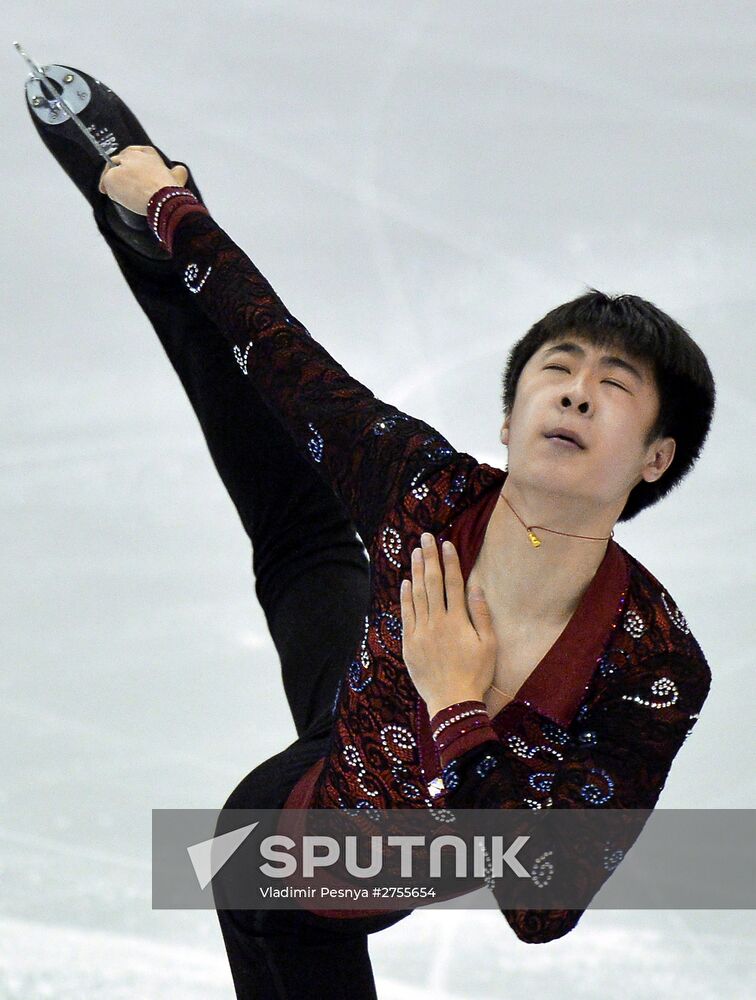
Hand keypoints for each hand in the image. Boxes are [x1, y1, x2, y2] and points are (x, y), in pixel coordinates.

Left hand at [98, 145, 187, 214]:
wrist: (164, 200)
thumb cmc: (171, 192)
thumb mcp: (178, 177)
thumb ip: (176, 171)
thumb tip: (180, 170)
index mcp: (148, 153)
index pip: (132, 152)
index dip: (128, 163)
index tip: (127, 172)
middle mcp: (133, 155)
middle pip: (117, 161)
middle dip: (117, 172)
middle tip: (117, 186)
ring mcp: (121, 165)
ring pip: (111, 173)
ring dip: (114, 184)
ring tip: (124, 196)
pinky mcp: (112, 177)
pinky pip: (106, 184)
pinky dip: (110, 192)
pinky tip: (118, 198)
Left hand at [399, 532, 496, 717]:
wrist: (452, 701)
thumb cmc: (476, 674)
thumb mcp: (489, 645)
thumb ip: (481, 614)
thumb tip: (476, 587)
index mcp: (458, 620)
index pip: (453, 583)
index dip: (450, 561)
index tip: (446, 543)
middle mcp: (437, 621)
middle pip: (432, 583)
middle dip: (430, 558)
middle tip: (425, 538)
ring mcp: (421, 631)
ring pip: (417, 595)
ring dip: (416, 571)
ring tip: (416, 552)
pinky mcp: (409, 643)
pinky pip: (406, 614)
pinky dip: (405, 597)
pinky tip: (405, 582)